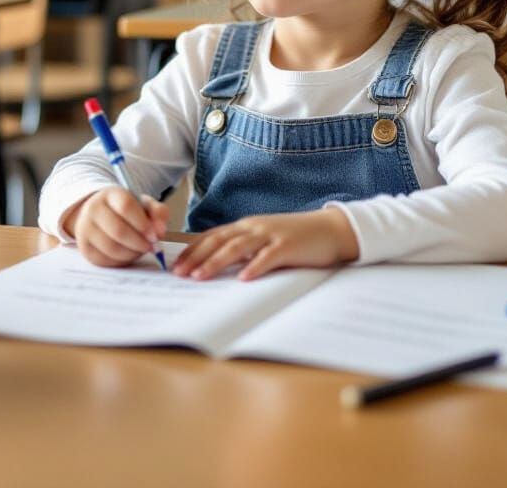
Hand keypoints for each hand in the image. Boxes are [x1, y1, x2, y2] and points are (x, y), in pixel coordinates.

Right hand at [63, 187, 168, 267]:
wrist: (101, 216)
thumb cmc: (128, 211)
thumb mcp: (144, 205)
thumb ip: (158, 213)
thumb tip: (160, 232)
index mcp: (110, 194)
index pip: (126, 206)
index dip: (143, 224)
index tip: (155, 236)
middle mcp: (93, 209)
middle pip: (118, 230)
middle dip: (139, 243)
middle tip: (152, 247)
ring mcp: (85, 229)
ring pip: (112, 248)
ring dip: (132, 253)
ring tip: (141, 250)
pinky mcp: (84, 248)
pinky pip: (106, 260)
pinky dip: (122, 261)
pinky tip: (129, 254)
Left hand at [173, 209, 359, 281]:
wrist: (330, 229)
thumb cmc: (295, 238)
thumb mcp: (265, 240)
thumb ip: (245, 249)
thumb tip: (218, 266)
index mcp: (246, 227)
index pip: (212, 237)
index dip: (193, 250)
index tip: (176, 265)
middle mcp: (254, 227)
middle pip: (219, 241)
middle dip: (197, 257)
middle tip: (179, 274)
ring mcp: (271, 235)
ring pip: (238, 247)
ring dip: (217, 262)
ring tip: (201, 276)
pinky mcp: (288, 245)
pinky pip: (268, 257)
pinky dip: (255, 267)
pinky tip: (244, 279)